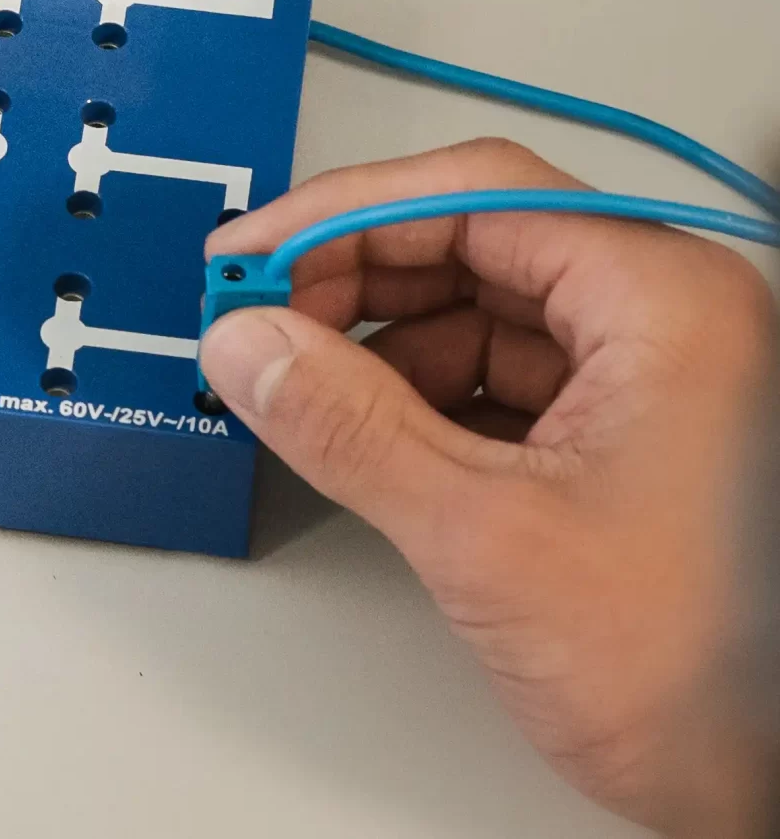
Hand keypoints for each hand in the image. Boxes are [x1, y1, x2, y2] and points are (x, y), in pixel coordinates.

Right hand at [201, 138, 776, 835]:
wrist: (769, 787)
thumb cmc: (703, 673)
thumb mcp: (488, 537)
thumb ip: (350, 428)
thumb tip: (249, 346)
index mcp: (666, 306)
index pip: (475, 197)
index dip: (342, 218)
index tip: (250, 258)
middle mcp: (667, 321)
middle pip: (474, 243)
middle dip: (352, 279)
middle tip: (254, 318)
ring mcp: (650, 379)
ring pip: (479, 311)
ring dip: (377, 343)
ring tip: (297, 387)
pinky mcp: (625, 438)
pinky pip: (500, 378)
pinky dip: (418, 397)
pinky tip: (359, 431)